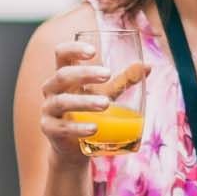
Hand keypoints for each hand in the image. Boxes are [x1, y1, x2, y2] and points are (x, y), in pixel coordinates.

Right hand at [38, 34, 144, 165]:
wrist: (74, 146)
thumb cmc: (89, 112)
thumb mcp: (106, 93)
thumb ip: (123, 80)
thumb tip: (148, 66)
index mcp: (65, 74)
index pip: (62, 53)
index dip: (74, 49)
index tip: (93, 52)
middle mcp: (52, 89)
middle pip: (63, 75)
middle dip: (84, 74)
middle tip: (107, 74)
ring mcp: (48, 110)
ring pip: (62, 102)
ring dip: (84, 102)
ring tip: (106, 104)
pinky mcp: (49, 130)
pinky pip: (62, 128)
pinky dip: (79, 128)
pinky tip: (95, 128)